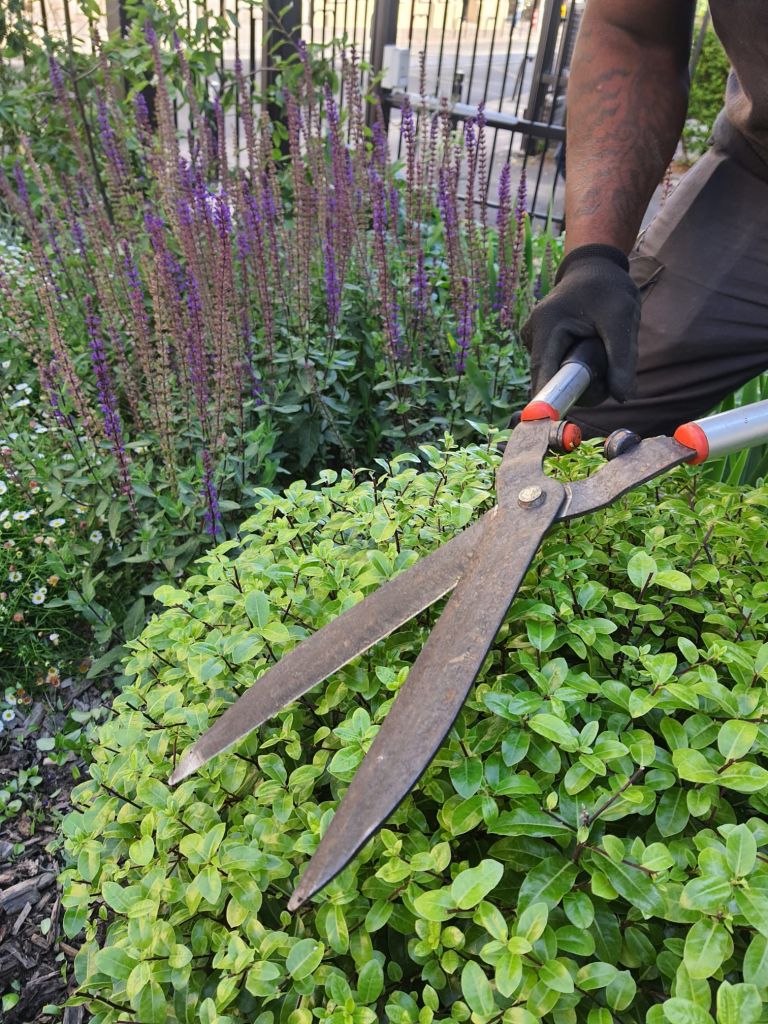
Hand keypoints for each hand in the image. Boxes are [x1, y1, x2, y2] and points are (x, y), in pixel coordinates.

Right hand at [521, 244, 640, 403]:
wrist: (594, 268)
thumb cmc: (608, 288)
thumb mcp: (622, 320)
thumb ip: (623, 360)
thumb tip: (624, 398)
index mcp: (548, 324)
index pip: (543, 375)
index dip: (549, 402)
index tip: (553, 424)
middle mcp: (533, 334)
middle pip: (549, 380)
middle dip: (579, 386)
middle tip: (610, 376)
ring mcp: (533, 339)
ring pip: (554, 376)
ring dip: (580, 376)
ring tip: (602, 351)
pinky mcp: (540, 344)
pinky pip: (556, 368)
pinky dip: (576, 368)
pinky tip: (589, 348)